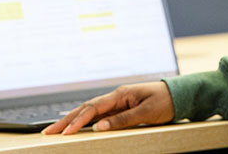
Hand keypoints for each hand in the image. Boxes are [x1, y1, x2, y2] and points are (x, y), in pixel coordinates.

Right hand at [42, 82, 173, 134]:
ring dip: (73, 121)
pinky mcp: (120, 108)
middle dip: (66, 121)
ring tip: (57, 130)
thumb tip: (99, 127)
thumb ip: (122, 120)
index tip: (65, 133)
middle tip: (48, 131)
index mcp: (120, 95)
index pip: (92, 108)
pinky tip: (77, 127)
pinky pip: (99, 115)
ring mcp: (117, 102)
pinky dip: (85, 121)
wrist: (179, 95)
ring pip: (90, 112)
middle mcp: (115, 97)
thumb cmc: (165, 102)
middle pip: (85, 109)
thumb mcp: (146, 112)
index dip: (77, 121)